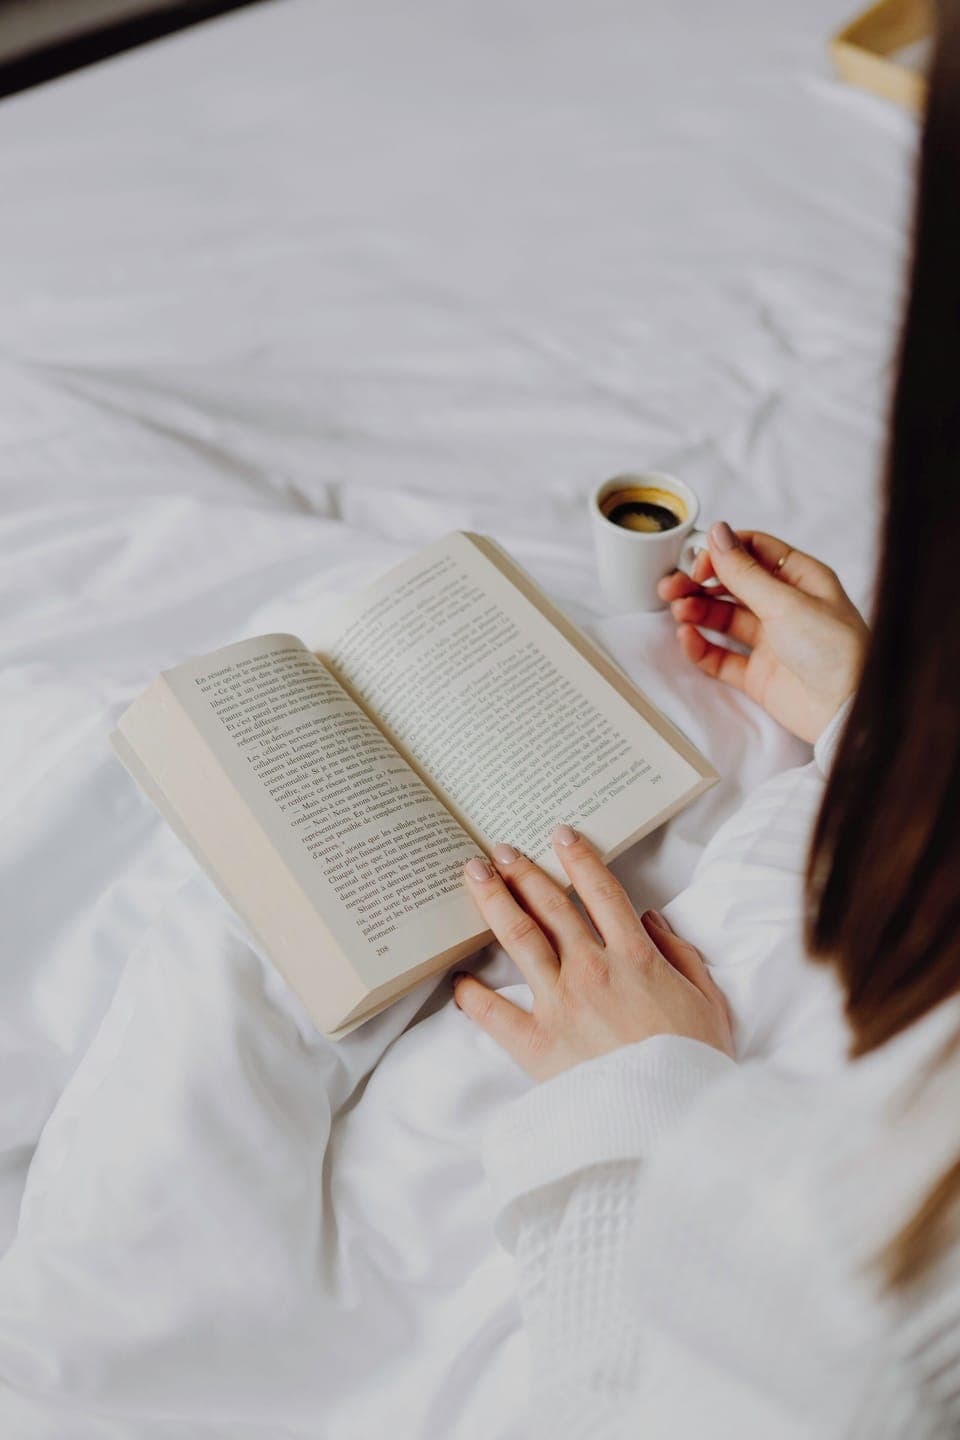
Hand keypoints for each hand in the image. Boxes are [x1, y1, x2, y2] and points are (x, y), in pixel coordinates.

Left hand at [452, 828, 732, 1081]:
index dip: (580, 858)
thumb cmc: (695, 1064)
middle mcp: (592, 969)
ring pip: (520, 938)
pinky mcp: (536, 1043)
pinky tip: (456, 980)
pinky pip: (493, 1013)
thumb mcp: (708, 1001)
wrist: (673, 1118)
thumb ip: (681, 954)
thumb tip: (650, 920)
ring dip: (495, 901)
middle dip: (525, 872)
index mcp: (635, 957)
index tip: (561, 834)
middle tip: (502, 850)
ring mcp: (560, 1003)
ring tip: (475, 875)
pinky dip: (471, 995)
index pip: (602, 893)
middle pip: (551, 906)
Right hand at [657, 522, 867, 744]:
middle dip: (700, 582)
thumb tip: (718, 533)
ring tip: (679, 611)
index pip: (754, 551)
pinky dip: (701, 646)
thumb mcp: (786, 602)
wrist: (846, 712)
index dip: (722, 553)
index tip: (699, 563)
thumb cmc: (835, 652)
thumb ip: (745, 571)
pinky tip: (688, 637)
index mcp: (801, 579)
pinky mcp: (758, 674)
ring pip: (722, 618)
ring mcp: (770, 641)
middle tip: (672, 585)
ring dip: (697, 611)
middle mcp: (785, 606)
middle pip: (732, 584)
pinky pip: (720, 655)